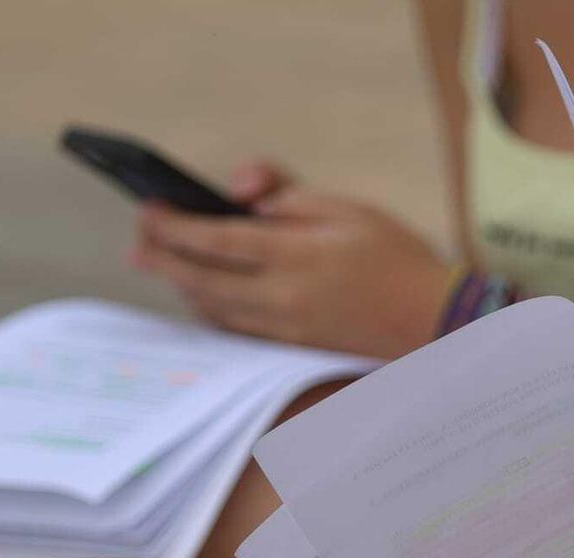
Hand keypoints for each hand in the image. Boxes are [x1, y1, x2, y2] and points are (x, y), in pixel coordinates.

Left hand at [131, 161, 450, 357]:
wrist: (436, 321)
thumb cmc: (397, 256)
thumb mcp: (348, 207)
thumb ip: (289, 196)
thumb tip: (240, 195)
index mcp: (297, 255)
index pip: (216, 240)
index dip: (174, 227)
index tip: (149, 211)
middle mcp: (283, 296)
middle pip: (201, 280)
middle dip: (162, 260)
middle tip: (138, 244)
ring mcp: (286, 327)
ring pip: (214, 309)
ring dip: (183, 286)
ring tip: (164, 265)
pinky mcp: (293, 346)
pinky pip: (236, 329)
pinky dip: (212, 310)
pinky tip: (205, 297)